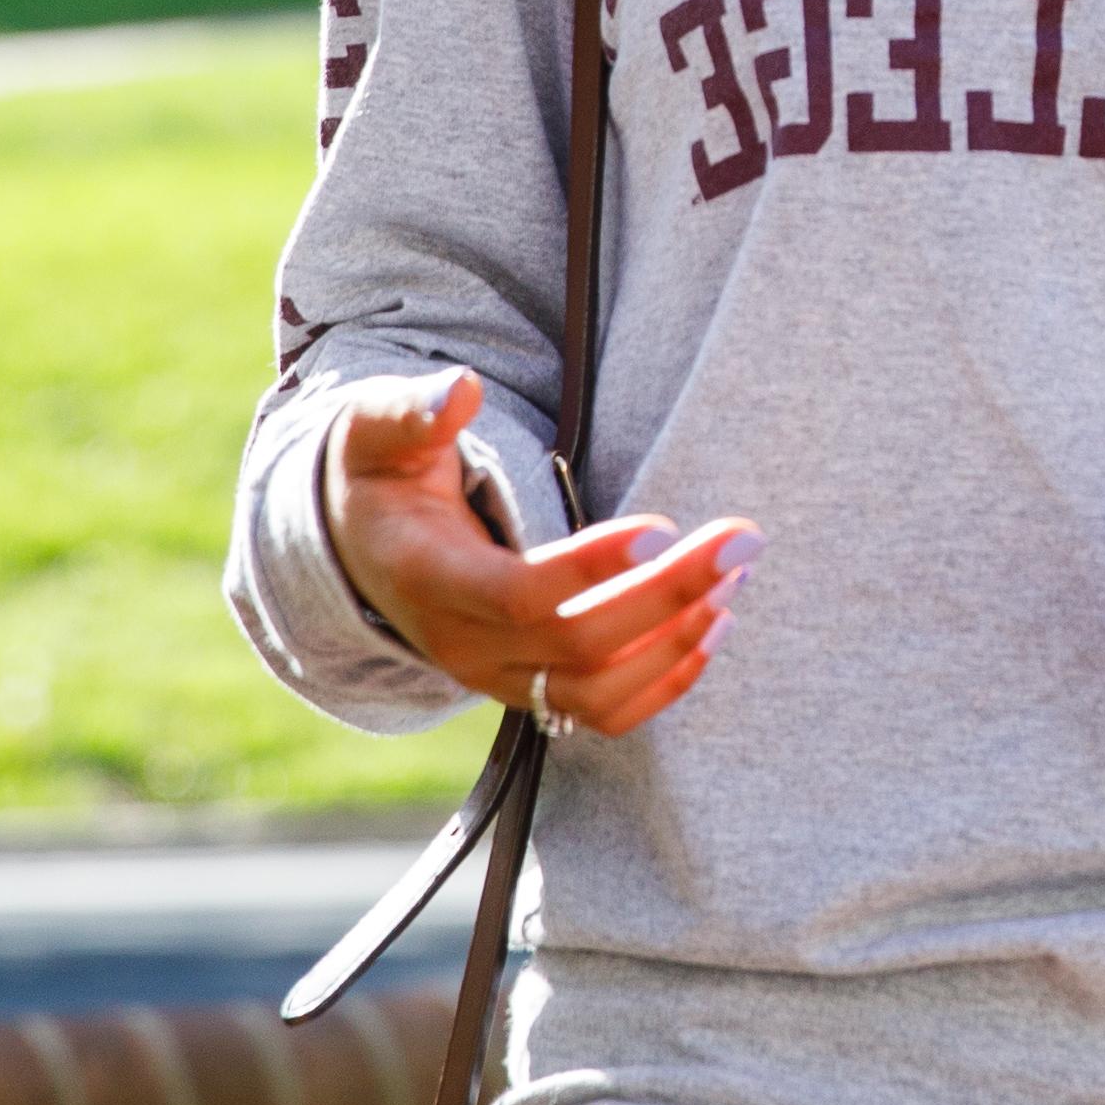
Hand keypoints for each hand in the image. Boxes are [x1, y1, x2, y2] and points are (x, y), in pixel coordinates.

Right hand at [322, 370, 742, 733]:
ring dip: (677, 641)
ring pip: (598, 694)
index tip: (663, 526)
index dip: (592, 569)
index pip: (517, 594)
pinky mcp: (528, 691)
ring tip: (733, 579)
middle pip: (577, 646)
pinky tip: (714, 626)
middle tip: (741, 541)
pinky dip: (666, 680)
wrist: (362, 548)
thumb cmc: (382, 476)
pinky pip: (604, 714)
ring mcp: (496, 678)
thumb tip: (461, 390)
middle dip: (669, 596)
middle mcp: (462, 644)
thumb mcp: (378, 431)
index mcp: (427, 577)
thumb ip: (414, 412)